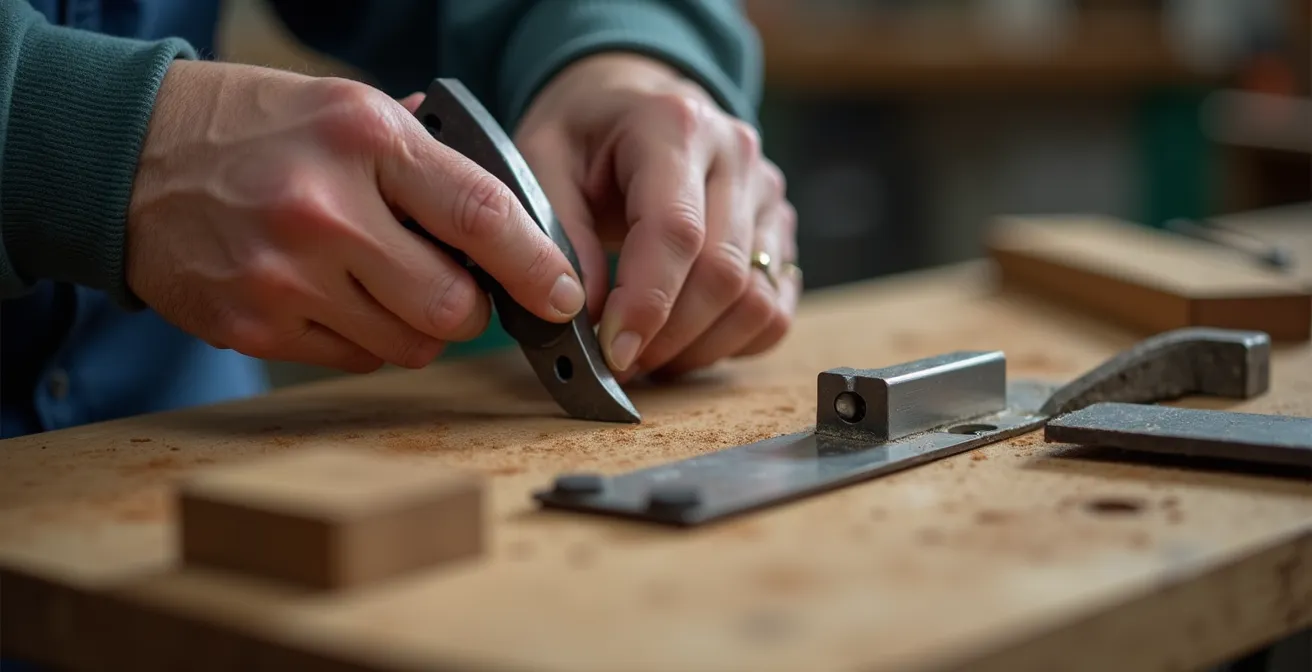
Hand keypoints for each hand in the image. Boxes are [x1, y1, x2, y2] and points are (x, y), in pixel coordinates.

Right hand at [126, 60, 586, 372]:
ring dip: (419, 328)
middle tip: (456, 284)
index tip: (563, 294)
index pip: (480, 214)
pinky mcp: (254, 328)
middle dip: (471, 307)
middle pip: (452, 308)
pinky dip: (365, 340)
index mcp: (363, 140)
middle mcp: (325, 212)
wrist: (128, 157)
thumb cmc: (253, 127)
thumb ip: (425, 159)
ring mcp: (285, 278)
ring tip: (385, 283)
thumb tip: (510, 219)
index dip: (537, 264)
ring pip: (409, 347)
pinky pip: (354, 361)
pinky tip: (336, 297)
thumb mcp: (346, 108)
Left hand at [513, 53, 798, 381]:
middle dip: (668, 335)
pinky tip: (684, 341)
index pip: (677, 230)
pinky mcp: (780, 229)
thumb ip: (557, 234)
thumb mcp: (541, 161)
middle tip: (619, 362)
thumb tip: (581, 316)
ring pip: (756, 300)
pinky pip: (775, 309)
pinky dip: (732, 342)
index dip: (646, 302)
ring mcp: (767, 193)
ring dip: (699, 347)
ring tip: (647, 355)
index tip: (612, 351)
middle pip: (723, 273)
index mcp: (674, 126)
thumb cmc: (583, 134)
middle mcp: (736, 154)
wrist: (634, 104)